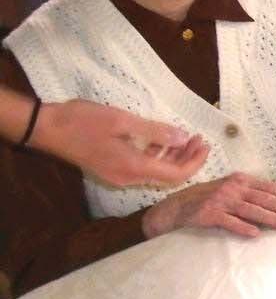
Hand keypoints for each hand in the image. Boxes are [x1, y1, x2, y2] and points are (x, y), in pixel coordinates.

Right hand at [32, 100, 208, 187]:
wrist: (46, 128)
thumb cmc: (82, 121)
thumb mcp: (123, 121)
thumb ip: (155, 131)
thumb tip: (184, 138)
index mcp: (133, 167)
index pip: (175, 175)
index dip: (195, 162)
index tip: (205, 145)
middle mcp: (127, 177)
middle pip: (168, 176)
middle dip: (187, 159)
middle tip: (199, 139)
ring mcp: (118, 175)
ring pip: (155, 173)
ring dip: (173, 157)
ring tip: (187, 138)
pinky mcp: (111, 169)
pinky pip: (142, 168)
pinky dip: (156, 156)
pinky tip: (162, 140)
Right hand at [142, 172, 275, 238]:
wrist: (174, 207)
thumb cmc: (208, 199)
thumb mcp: (230, 190)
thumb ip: (251, 194)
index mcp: (241, 180)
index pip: (271, 188)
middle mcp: (233, 188)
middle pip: (265, 199)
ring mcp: (221, 200)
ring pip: (251, 210)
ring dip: (271, 217)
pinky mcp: (208, 214)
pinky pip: (228, 222)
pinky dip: (242, 227)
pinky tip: (256, 233)